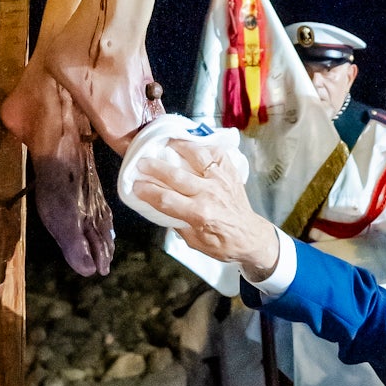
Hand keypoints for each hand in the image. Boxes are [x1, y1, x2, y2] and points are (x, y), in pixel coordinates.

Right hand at [132, 138, 279, 278]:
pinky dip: (202, 146)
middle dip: (155, 167)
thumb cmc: (222, 243)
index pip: (166, 199)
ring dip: (179, 148)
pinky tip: (191, 145)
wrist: (251, 235)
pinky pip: (215, 152)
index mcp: (200, 214)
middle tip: (141, 162)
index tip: (135, 185)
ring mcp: (221, 179)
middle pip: (176, 176)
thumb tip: (160, 207)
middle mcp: (210, 193)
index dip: (147, 191)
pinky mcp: (230, 171)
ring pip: (197, 156)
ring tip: (166, 143)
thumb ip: (177, 224)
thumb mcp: (195, 243)